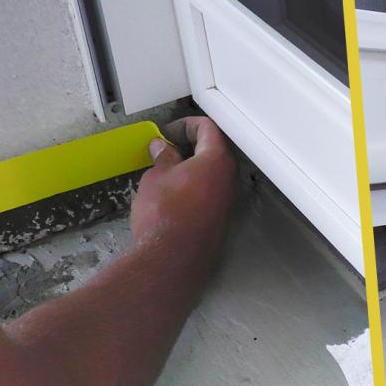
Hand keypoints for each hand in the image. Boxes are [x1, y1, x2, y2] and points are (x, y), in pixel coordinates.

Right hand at [131, 116, 235, 268]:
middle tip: (167, 148)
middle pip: (214, 150)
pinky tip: (175, 193)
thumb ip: (163, 158)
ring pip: (213, 173)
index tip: (169, 131)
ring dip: (193, 167)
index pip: (208, 129)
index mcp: (216, 160)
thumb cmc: (164, 215)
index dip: (187, 125)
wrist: (171, 260)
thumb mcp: (156, 177)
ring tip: (167, 170)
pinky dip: (195, 185)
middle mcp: (229, 179)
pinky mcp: (220, 219)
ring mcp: (227, 201)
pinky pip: (211, 192)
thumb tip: (163, 148)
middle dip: (190, 145)